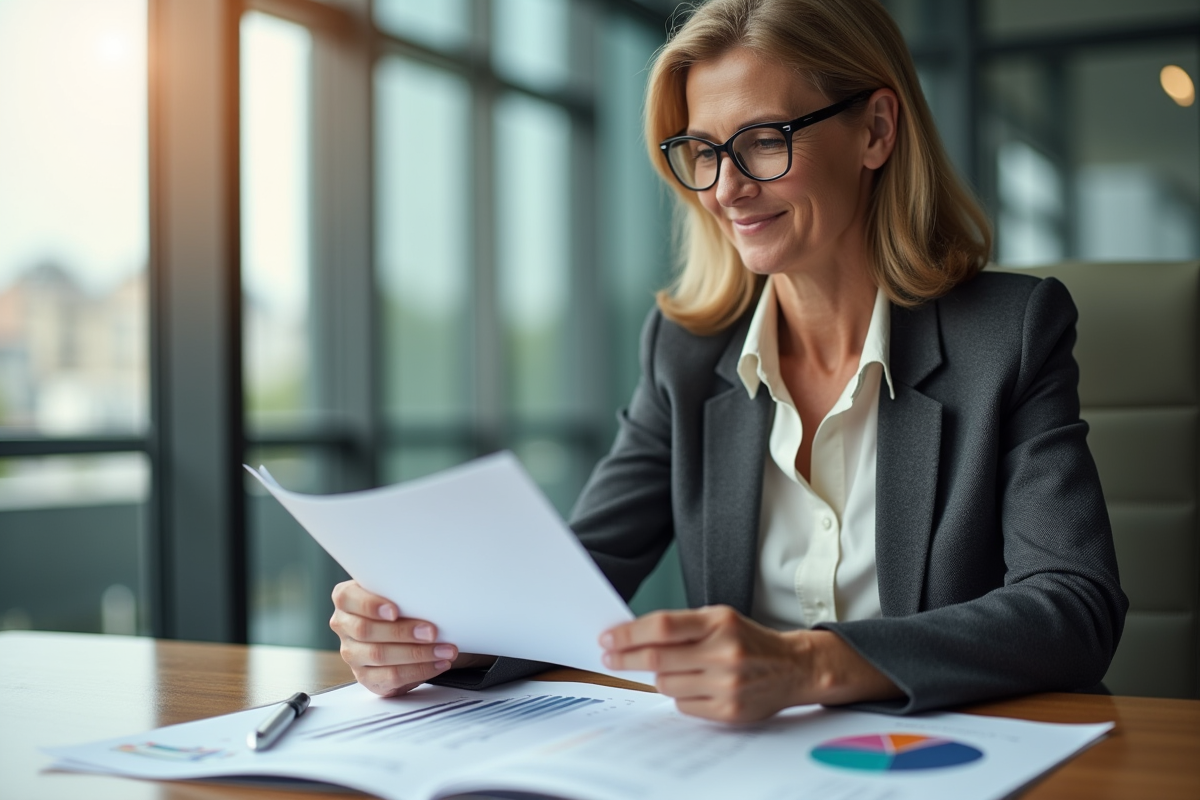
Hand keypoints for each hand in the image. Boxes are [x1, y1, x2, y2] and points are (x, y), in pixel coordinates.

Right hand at [329, 580, 491, 696]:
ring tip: (444, 650)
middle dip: (402, 632)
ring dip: (417, 654)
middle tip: (432, 632)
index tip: (394, 611)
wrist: (404, 632)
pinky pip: (390, 677)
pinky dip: (419, 671)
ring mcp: (352, 653)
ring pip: (380, 656)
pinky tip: (438, 664)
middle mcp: (344, 625)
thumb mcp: (398, 592)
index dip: (370, 605)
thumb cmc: (402, 605)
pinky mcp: (366, 677)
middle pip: (366, 630)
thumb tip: (429, 589)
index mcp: (347, 599)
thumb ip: (401, 589)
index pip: (347, 599)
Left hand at [599, 606, 901, 722]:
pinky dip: (680, 695)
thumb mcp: (719, 619)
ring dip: (659, 677)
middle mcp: (724, 652)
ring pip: (665, 684)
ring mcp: (727, 684)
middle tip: (609, 657)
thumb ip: (681, 626)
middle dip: (626, 658)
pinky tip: (696, 686)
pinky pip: (683, 705)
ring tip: (676, 669)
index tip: (607, 638)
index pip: (662, 627)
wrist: (792, 667)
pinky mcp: (729, 710)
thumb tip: (631, 637)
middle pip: (657, 658)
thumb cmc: (747, 640)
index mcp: (719, 622)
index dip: (628, 633)